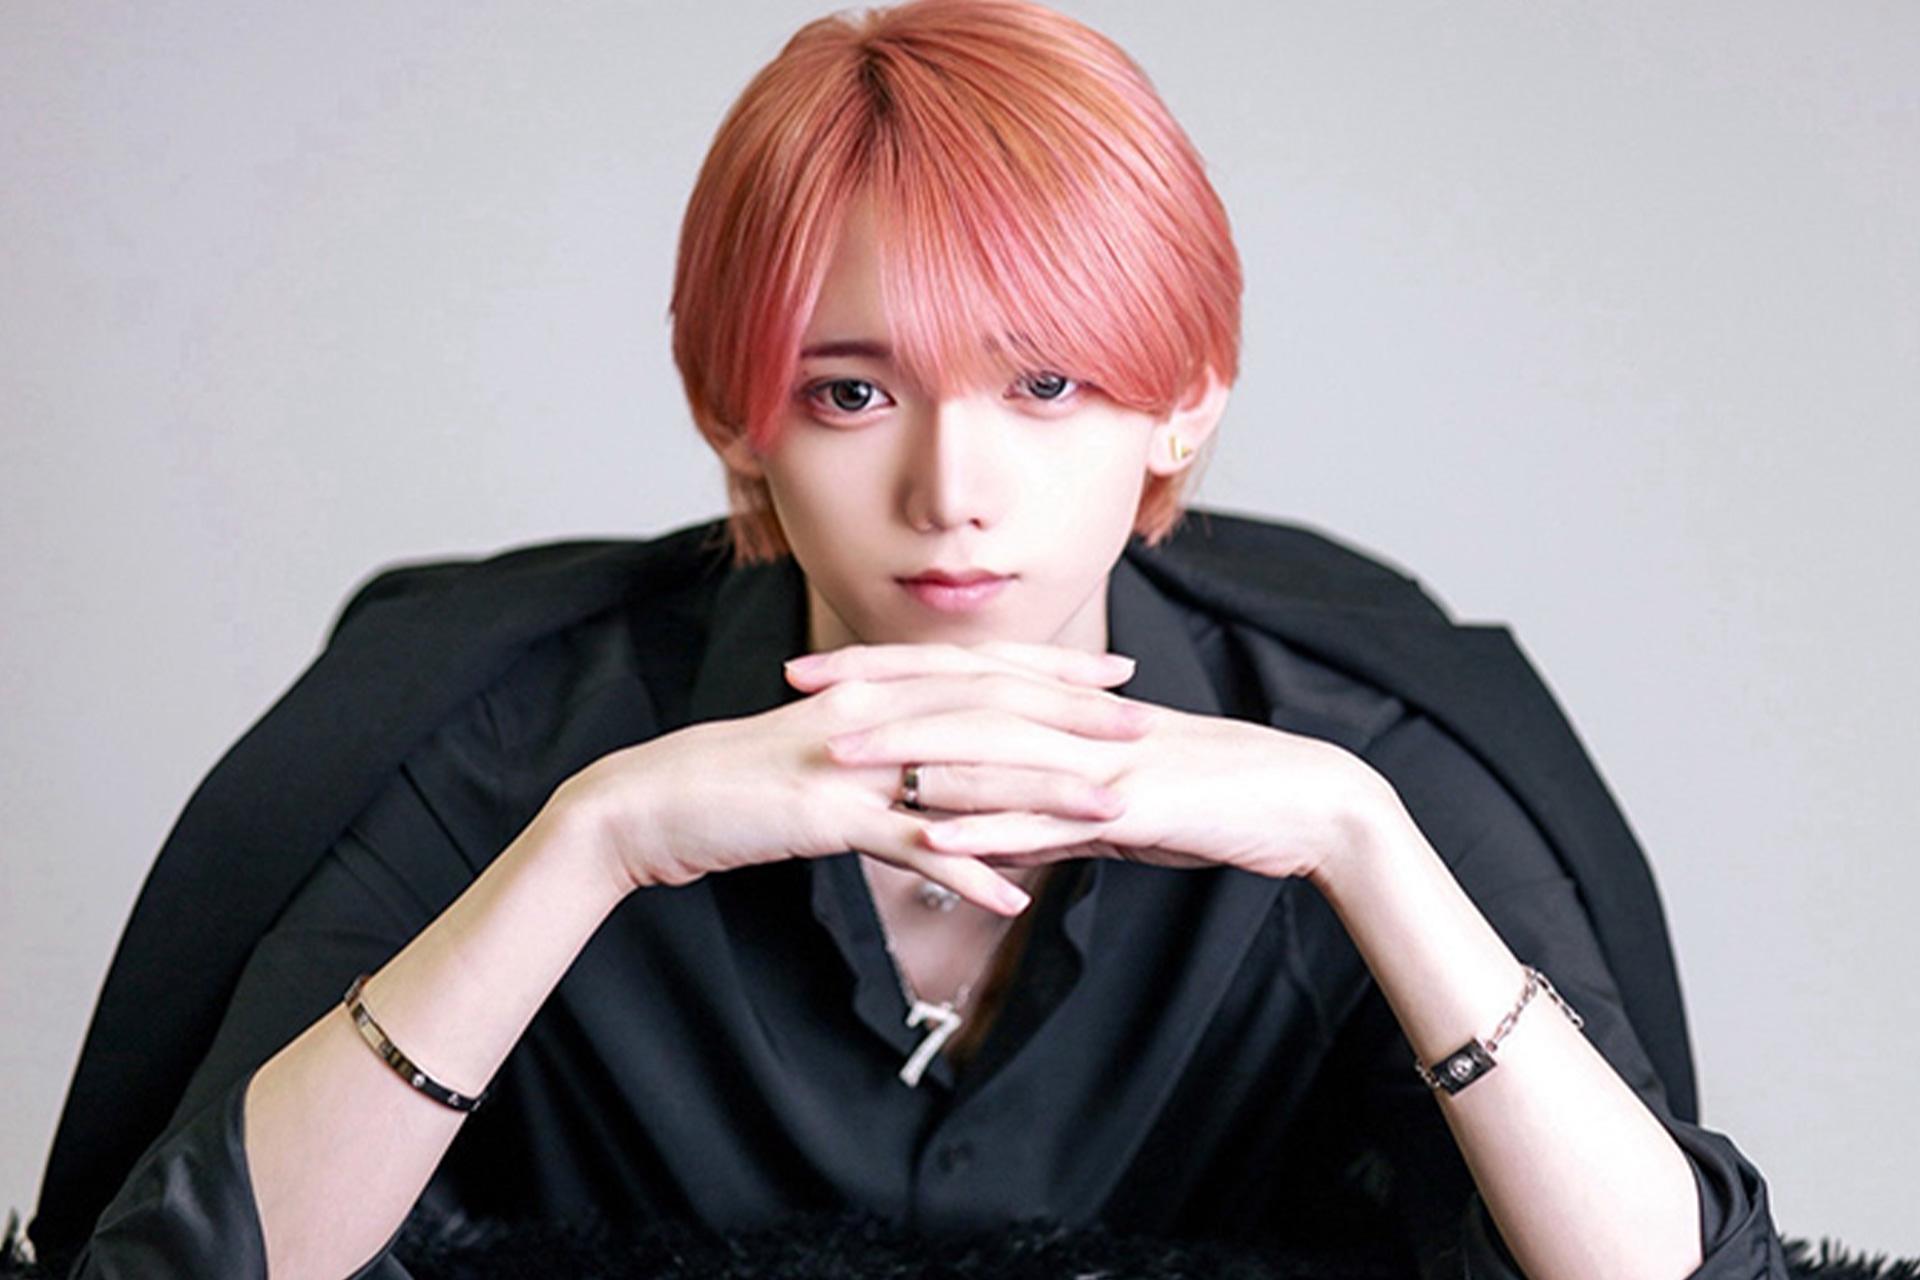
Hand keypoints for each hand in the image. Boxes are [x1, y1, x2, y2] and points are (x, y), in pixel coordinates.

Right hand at [550, 642, 1150, 915]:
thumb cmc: (738, 779)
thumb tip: (940, 758)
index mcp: (872, 689)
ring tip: (1109, 809)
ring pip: (961, 768)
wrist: (653, 800)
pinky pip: (908, 843)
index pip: (979, 669)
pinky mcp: (824, 815)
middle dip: (1072, 715)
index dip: (1052, 669)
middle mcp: (870, 712)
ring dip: (1040, 790)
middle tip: (1143, 726)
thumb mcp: (820, 746)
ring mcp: (849, 762)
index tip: (1116, 673)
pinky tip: (1014, 896)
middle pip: (989, 706)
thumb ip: (883, 742)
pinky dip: (965, 870)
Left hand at [804, 644, 1394, 883]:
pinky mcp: (1130, 805)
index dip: (885, 673)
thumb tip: (991, 843)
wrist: (1304, 805)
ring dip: (911, 754)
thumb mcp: (1114, 809)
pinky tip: (935, 833)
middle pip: (956, 698)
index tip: (817, 675)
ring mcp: (1100, 760)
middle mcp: (1074, 722)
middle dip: (872, 694)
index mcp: (1067, 710)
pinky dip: (990, 824)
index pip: (959, 679)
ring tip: (839, 759)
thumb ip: (1049, 819)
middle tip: (796, 694)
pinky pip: (1049, 816)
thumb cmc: (1211, 803)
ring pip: (991, 749)